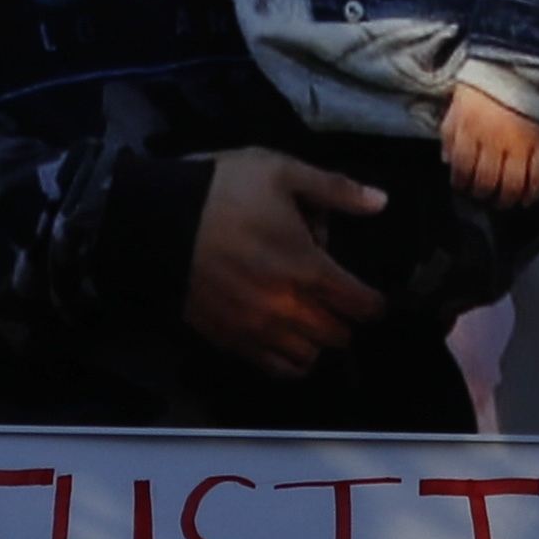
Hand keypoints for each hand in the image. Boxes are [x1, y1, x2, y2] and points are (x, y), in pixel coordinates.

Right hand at [182, 150, 391, 375]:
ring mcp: (256, 328)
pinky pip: (272, 367)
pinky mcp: (229, 339)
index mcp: (307, 266)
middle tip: (338, 303)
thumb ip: (335, 189)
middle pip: (336, 334)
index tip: (373, 299)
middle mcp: (287, 306)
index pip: (359, 303)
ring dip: (317, 342)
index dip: (373, 303)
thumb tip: (381, 203)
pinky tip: (286, 342)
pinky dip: (288, 361)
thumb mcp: (281, 172)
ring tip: (310, 322)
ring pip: (308, 356)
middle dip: (345, 320)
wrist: (156, 218)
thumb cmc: (223, 190)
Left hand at [441, 85, 538, 208]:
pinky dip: (532, 193)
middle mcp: (493, 139)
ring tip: (503, 202)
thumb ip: (450, 137)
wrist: (514, 67)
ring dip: (505, 199)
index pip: (462, 167)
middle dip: (483, 194)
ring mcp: (519, 143)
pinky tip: (526, 200)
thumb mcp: (457, 110)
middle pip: (487, 181)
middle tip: (483, 197)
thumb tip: (448, 163)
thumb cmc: (482, 91)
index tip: (463, 188)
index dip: (461, 183)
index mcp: (470, 129)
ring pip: (512, 184)